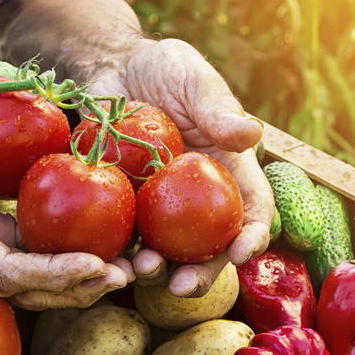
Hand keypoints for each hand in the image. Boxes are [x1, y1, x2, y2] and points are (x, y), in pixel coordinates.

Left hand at [0, 0, 274, 295]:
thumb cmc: (164, 68)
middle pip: (210, 246)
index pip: (252, 210)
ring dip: (154, 270)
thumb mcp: (193, 80)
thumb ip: (217, 108)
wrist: (111, 68)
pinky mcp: (121, 205)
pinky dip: (114, 252)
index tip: (241, 252)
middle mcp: (198, 199)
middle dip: (201, 273)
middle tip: (182, 286)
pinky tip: (101, 259)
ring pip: (164, 251)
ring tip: (138, 271)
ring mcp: (159, 206)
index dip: (252, 235)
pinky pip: (120, 235)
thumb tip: (251, 134)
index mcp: (228, 171)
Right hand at [0, 101, 132, 308]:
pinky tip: (103, 238)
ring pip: (38, 275)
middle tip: (129, 275)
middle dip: (79, 287)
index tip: (97, 265)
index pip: (9, 274)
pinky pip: (36, 249)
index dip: (53, 275)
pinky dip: (69, 250)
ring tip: (129, 266)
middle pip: (31, 289)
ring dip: (82, 275)